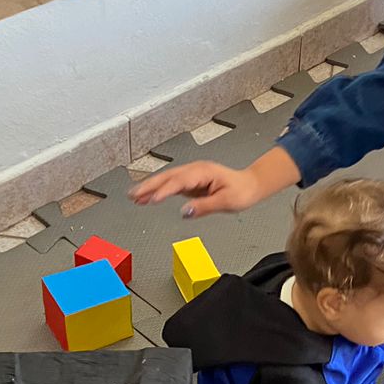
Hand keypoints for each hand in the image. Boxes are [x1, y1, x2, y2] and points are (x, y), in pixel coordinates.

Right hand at [129, 146, 300, 216]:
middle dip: (149, 186)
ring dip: (150, 187)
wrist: (250, 185)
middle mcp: (195, 170)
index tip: (152, 199)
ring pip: (166, 180)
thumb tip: (185, 212)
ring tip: (133, 197)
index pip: (179, 181)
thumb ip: (205, 207)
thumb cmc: (242, 191)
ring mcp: (192, 175)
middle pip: (167, 177)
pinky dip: (158, 191)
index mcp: (204, 172)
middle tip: (133, 195)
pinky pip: (171, 185)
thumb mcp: (226, 202)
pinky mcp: (190, 182)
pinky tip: (147, 198)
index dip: (164, 190)